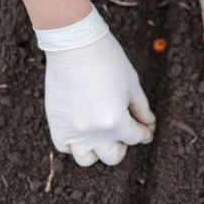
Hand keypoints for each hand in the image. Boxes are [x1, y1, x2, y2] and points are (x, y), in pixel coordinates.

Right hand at [36, 6, 155, 166]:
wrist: (74, 45)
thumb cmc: (107, 59)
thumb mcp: (132, 83)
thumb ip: (141, 108)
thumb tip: (148, 123)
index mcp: (115, 122)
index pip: (135, 138)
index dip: (144, 132)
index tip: (146, 129)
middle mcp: (92, 132)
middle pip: (113, 156)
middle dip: (123, 145)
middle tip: (124, 130)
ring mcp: (72, 131)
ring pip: (87, 159)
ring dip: (97, 150)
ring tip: (101, 134)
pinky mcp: (55, 124)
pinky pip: (65, 147)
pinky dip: (75, 144)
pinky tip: (83, 129)